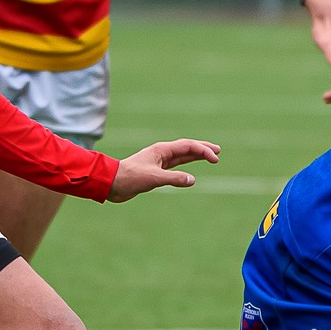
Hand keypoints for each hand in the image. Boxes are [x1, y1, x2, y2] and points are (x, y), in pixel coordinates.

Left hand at [107, 138, 221, 201]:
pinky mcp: (156, 171)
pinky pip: (176, 166)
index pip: (188, 146)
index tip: (215, 159)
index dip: (203, 150)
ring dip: (196, 156)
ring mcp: (159, 161)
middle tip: (218, 151)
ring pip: (182, 156)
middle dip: (203, 149)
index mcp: (162, 150)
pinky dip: (186, 166)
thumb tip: (192, 180)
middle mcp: (162, 153)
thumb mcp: (154, 178)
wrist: (112, 183)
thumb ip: (174, 179)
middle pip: (187, 148)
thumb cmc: (130, 178)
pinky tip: (190, 169)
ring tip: (209, 157)